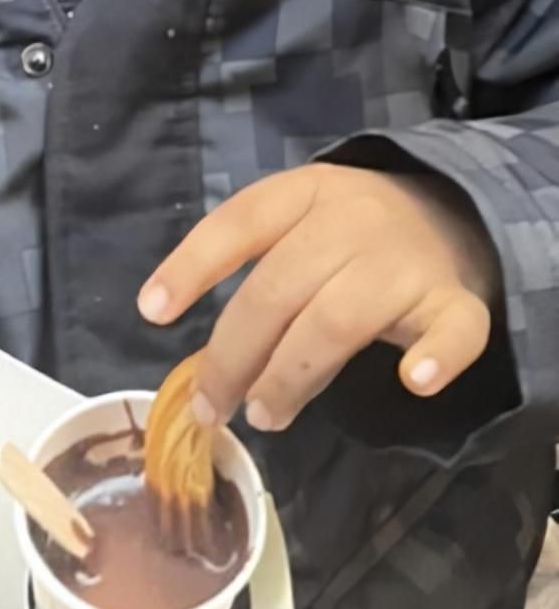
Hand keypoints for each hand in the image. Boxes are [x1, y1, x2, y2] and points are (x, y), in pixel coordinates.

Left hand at [138, 164, 496, 430]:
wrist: (452, 214)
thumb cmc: (351, 234)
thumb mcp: (298, 226)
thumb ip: (256, 272)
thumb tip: (196, 353)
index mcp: (306, 193)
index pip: (241, 221)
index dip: (193, 265)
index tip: (152, 312)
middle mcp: (354, 220)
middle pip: (279, 288)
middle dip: (234, 354)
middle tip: (212, 408)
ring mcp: (407, 261)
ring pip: (339, 320)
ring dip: (293, 375)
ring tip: (266, 415)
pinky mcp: (456, 302)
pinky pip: (453, 331)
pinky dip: (435, 357)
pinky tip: (413, 382)